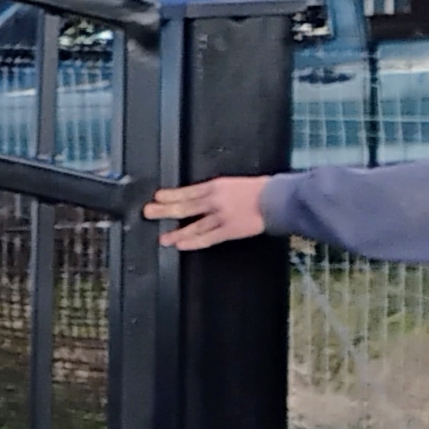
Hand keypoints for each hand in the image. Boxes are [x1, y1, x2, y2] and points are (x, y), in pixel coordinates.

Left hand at [144, 175, 273, 251]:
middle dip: (165, 210)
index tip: (158, 197)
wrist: (280, 199)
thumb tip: (204, 196)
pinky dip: (193, 242)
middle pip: (185, 206)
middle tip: (149, 213)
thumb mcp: (236, 183)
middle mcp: (215, 200)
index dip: (171, 195)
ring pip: (193, 226)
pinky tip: (181, 245)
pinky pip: (208, 238)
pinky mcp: (229, 230)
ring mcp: (221, 216)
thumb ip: (220, 191)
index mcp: (217, 185)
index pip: (188, 191)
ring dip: (177, 232)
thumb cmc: (263, 190)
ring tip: (163, 238)